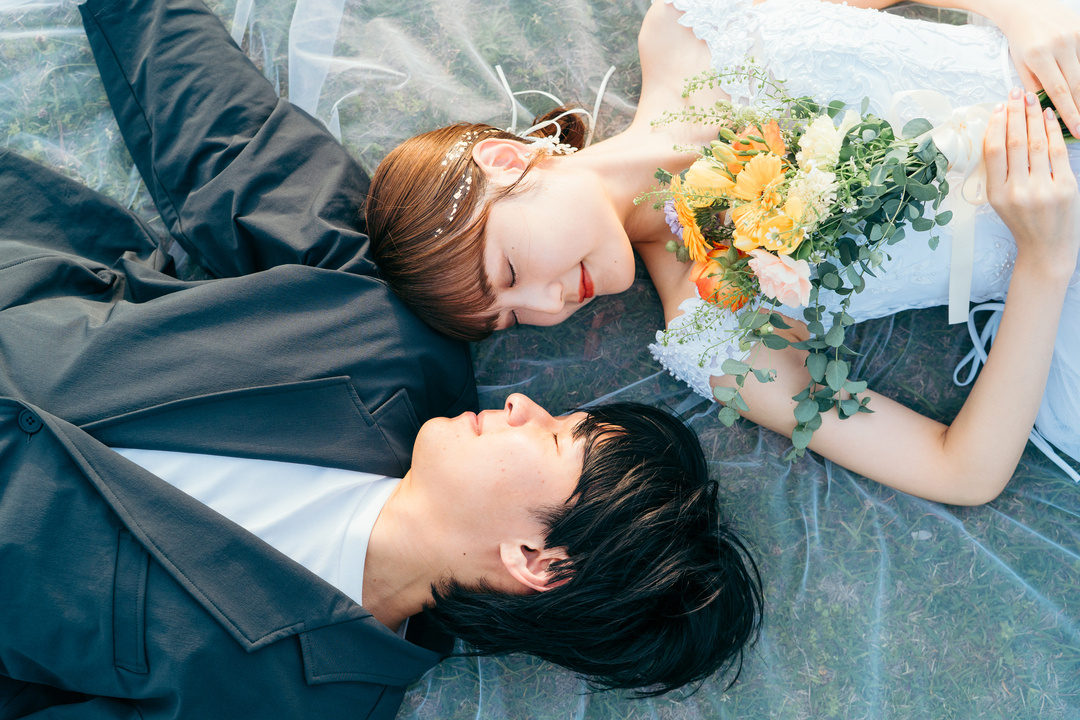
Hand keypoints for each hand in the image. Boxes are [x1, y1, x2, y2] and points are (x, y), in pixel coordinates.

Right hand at [983, 87, 1079, 273]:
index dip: (996, 126)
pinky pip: (1057, 152)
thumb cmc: (1023, 223)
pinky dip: (1053, 131)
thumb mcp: (1001, 201)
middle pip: (1015, 142)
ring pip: (1036, 143)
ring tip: (1031, 99)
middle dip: (1016, 113)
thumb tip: (1002, 134)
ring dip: (1034, 117)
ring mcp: (1042, 190)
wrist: (1046, 250)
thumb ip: (1001, 172)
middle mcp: (1017, 191)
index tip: (998, 107)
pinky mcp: (1064, 188)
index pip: (994, 151)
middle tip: (1016, 93)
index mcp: (997, 194)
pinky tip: (1048, 117)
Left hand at [992, 0, 1079, 135]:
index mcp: (1039, 56)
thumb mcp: (1020, 64)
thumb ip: (1034, 86)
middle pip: (1076, 83)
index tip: (1077, 130)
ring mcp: (1075, 34)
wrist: (1025, 7)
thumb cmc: (1020, 39)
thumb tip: (1046, 110)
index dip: (1070, 113)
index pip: (1059, 91)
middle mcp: (1060, 44)